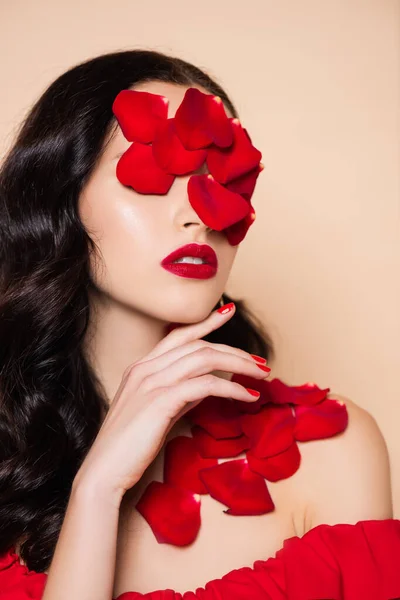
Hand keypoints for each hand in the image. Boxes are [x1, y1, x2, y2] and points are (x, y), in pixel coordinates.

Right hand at [73, 303, 270, 501]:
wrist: (104, 472)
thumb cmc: (129, 447)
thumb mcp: (157, 412)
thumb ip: (179, 395)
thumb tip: (207, 384)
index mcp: (141, 367)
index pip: (179, 335)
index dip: (206, 322)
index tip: (228, 311)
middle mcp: (145, 369)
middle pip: (199, 346)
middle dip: (235, 351)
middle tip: (261, 362)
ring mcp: (151, 382)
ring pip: (205, 359)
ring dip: (239, 365)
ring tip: (261, 375)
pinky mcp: (161, 401)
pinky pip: (205, 385)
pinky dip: (231, 388)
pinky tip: (247, 397)